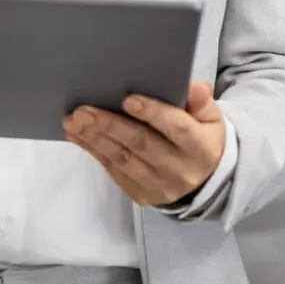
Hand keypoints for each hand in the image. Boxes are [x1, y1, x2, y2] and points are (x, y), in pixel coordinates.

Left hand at [64, 81, 226, 207]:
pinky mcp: (141, 195)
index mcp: (200, 148)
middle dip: (110, 125)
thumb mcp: (211, 119)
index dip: (153, 114)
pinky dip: (94, 152)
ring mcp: (159, 187)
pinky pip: (114, 172)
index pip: (177, 129)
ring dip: (94, 139)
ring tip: (73, 121)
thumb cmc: (201, 139)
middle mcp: (180, 170)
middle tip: (83, 110)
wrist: (204, 182)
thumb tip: (196, 88)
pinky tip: (78, 136)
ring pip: (122, 160)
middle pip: (141, 145)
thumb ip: (201, 102)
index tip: (128, 100)